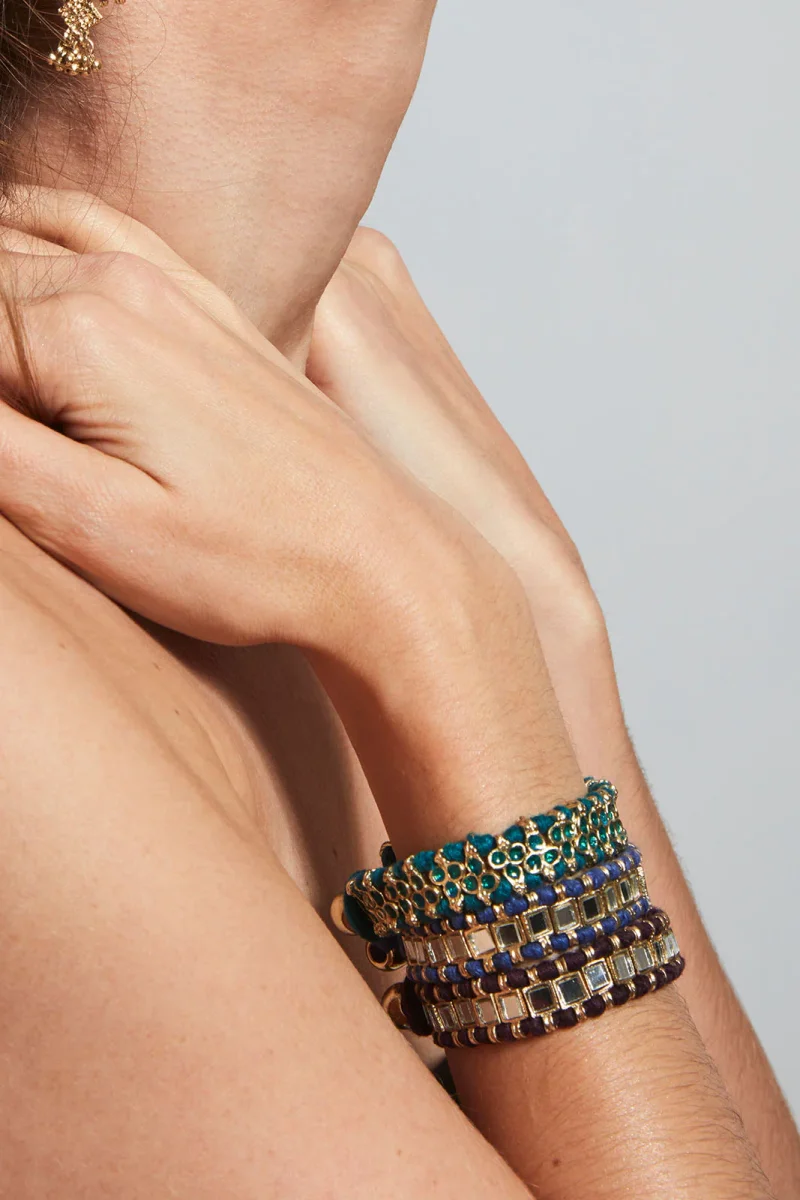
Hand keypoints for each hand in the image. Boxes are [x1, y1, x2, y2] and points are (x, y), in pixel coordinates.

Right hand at [0, 189, 581, 846]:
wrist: (376, 556)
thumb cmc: (250, 560)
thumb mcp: (93, 526)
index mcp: (82, 329)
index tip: (6, 450)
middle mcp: (124, 282)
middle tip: (11, 434)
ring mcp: (174, 284)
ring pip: (26, 234)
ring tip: (8, 374)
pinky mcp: (206, 306)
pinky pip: (97, 231)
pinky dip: (38, 240)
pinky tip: (30, 279)